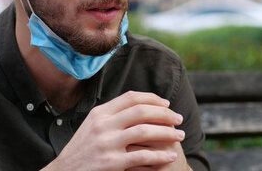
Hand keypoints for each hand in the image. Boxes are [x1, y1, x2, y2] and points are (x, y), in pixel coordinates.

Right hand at [42, 91, 185, 170]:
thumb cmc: (82, 150)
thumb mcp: (92, 125)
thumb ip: (112, 115)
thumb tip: (138, 105)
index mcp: (100, 113)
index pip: (131, 97)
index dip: (152, 99)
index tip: (166, 105)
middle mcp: (103, 125)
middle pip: (141, 111)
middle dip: (164, 114)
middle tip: (178, 119)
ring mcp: (107, 143)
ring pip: (145, 131)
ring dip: (167, 133)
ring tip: (180, 136)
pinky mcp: (111, 163)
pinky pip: (142, 156)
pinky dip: (160, 156)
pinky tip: (170, 156)